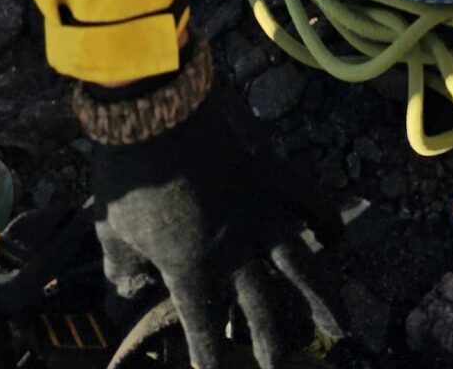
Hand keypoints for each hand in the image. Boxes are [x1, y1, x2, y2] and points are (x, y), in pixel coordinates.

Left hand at [85, 80, 340, 367]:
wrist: (156, 110)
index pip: (204, 329)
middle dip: (272, 346)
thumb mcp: (112, 230)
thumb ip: (121, 269)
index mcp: (192, 269)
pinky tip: (335, 238)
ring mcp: (261, 212)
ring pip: (303, 267)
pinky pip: (310, 201)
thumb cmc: (129, 174)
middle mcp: (235, 251)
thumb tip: (126, 293)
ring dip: (324, 300)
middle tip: (279, 366)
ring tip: (341, 328)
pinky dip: (326, 220)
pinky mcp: (273, 173)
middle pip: (262, 311)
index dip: (209, 359)